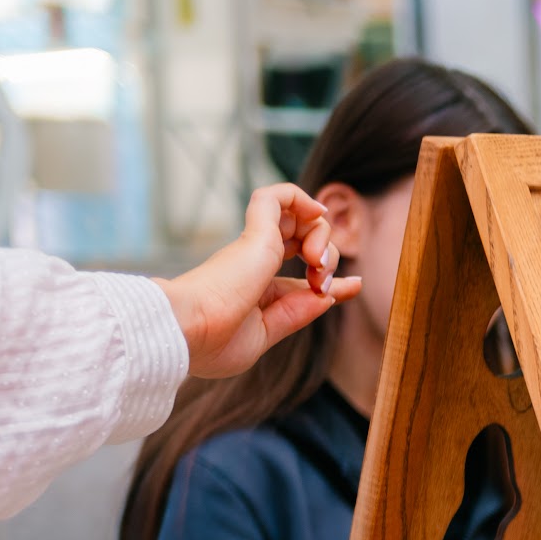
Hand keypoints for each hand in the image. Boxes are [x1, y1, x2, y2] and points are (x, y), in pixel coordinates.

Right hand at [158, 183, 361, 379]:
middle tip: (320, 280)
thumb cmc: (214, 343)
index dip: (331, 277)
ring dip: (322, 234)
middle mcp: (255, 264)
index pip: (300, 276)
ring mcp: (253, 246)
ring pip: (298, 217)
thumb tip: (329, 295)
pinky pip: (276, 197)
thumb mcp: (267, 334)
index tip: (354, 284)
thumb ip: (298, 313)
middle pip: (306, 243)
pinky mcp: (254, 232)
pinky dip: (301, 197)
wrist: (186, 331)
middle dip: (328, 258)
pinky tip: (317, 211)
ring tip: (315, 260)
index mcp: (255, 293)